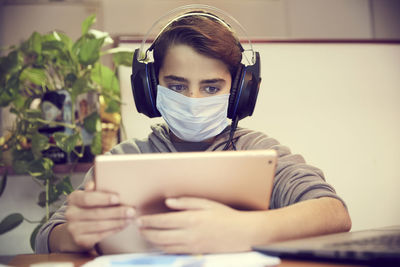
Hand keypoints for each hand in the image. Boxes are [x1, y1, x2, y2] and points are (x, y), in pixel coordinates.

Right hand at [64, 180, 135, 250]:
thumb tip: (93, 183)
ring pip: (100, 225)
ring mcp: (73, 228)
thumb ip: (94, 189)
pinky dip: (114, 230)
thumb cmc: (90, 207)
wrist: (77, 228)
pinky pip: (100, 235)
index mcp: (73, 198)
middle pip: (96, 213)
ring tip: (130, 219)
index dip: (103, 198)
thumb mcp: (90, 195)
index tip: (118, 198)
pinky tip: (123, 226)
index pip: (88, 198)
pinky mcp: (80, 240)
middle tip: (132, 211)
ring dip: (118, 222)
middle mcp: (70, 214)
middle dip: (117, 212)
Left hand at [136, 197, 255, 253]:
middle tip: (138, 227)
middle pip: (160, 236)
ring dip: (152, 241)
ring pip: (165, 246)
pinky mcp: (195, 252)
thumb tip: (168, 202)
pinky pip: (174, 252)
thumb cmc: (225, 216)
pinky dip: (163, 248)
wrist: (241, 233)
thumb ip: (185, 202)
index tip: (139, 219)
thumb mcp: (206, 203)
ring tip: (145, 235)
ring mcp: (191, 246)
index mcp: (191, 220)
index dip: (148, 221)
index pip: (162, 221)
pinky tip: (160, 244)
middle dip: (146, 232)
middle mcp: (189, 234)